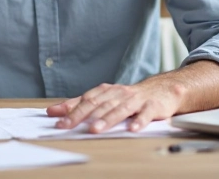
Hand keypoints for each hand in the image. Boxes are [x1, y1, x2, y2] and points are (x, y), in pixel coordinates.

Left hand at [46, 79, 183, 133]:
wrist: (163, 89)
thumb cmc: (130, 97)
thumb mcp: (105, 98)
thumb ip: (80, 105)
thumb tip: (54, 111)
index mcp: (107, 91)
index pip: (86, 100)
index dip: (71, 109)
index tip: (57, 120)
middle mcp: (120, 94)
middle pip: (99, 104)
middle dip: (82, 115)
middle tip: (68, 126)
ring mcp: (137, 100)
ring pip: (120, 109)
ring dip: (107, 119)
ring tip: (95, 129)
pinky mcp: (153, 106)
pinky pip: (146, 114)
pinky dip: (139, 121)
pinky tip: (133, 128)